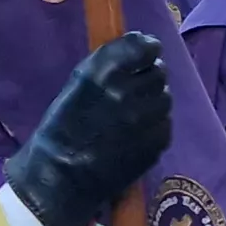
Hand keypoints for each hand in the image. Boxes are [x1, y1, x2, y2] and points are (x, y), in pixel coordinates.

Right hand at [5, 33, 176, 225]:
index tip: (146, 53)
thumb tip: (137, 52)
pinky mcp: (157, 141)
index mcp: (102, 73)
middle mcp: (128, 91)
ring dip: (154, 101)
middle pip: (158, 71)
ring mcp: (146, 118)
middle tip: (136, 89)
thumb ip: (108, 67)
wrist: (61, 179)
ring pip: (165, 98)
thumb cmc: (60, 130)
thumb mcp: (76, 87)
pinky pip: (165, 123)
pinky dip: (155, 125)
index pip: (142, 46)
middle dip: (149, 76)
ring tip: (135, 115)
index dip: (147, 48)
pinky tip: (137, 134)